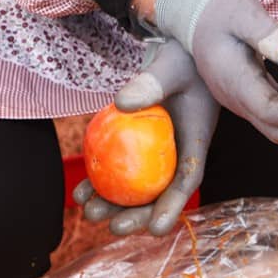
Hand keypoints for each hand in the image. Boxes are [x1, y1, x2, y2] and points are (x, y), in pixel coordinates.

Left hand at [74, 38, 216, 235]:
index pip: (188, 178)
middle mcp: (178, 149)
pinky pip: (121, 168)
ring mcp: (158, 148)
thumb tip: (121, 104)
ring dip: (115, 204)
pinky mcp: (139, 142)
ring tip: (88, 212)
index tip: (156, 230)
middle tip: (112, 225)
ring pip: (138, 186)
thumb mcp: (171, 66)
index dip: (173, 206)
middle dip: (138, 215)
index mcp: (196, 137)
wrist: (179, 47)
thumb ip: (152, 83)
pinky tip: (80, 190)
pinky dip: (103, 182)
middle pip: (160, 192)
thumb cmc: (183, 55)